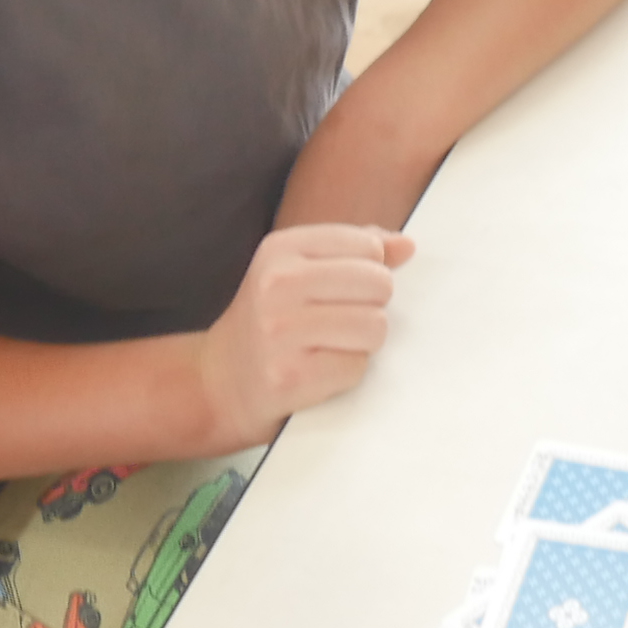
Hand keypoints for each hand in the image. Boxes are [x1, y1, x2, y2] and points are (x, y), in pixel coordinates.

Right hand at [192, 222, 416, 444]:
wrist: (221, 381)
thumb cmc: (272, 322)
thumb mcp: (298, 271)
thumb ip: (352, 251)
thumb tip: (406, 246)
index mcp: (280, 249)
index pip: (369, 247)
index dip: (369, 273)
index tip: (340, 291)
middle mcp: (277, 284)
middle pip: (379, 284)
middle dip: (370, 307)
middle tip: (338, 322)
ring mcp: (281, 330)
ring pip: (375, 327)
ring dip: (363, 343)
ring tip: (329, 345)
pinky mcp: (290, 375)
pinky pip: (358, 366)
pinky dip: (348, 373)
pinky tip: (319, 369)